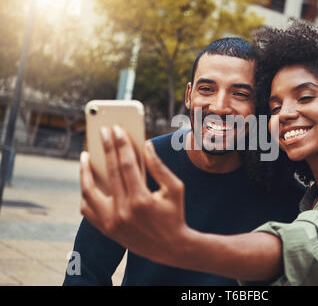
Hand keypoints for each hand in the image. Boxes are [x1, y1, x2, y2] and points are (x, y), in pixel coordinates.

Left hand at [80, 125, 192, 264]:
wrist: (171, 248)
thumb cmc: (175, 214)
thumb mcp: (175, 188)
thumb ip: (159, 166)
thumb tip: (146, 144)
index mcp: (142, 200)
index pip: (126, 164)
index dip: (120, 143)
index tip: (116, 128)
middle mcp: (123, 212)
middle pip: (109, 171)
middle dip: (106, 147)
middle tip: (102, 130)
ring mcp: (111, 222)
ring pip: (89, 191)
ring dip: (85, 171)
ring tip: (85, 155)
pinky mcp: (106, 230)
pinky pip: (88, 209)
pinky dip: (85, 193)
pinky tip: (87, 180)